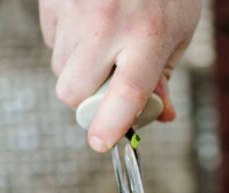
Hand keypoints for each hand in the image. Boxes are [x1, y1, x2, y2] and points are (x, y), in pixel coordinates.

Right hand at [39, 0, 200, 151]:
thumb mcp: (178, 31)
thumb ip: (164, 77)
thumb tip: (159, 116)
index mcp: (148, 36)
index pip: (125, 94)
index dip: (110, 126)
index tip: (101, 143)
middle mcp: (107, 25)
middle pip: (73, 93)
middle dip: (86, 100)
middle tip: (104, 86)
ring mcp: (75, 10)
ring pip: (59, 70)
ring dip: (78, 70)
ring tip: (102, 43)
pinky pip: (50, 41)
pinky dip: (66, 42)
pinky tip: (88, 22)